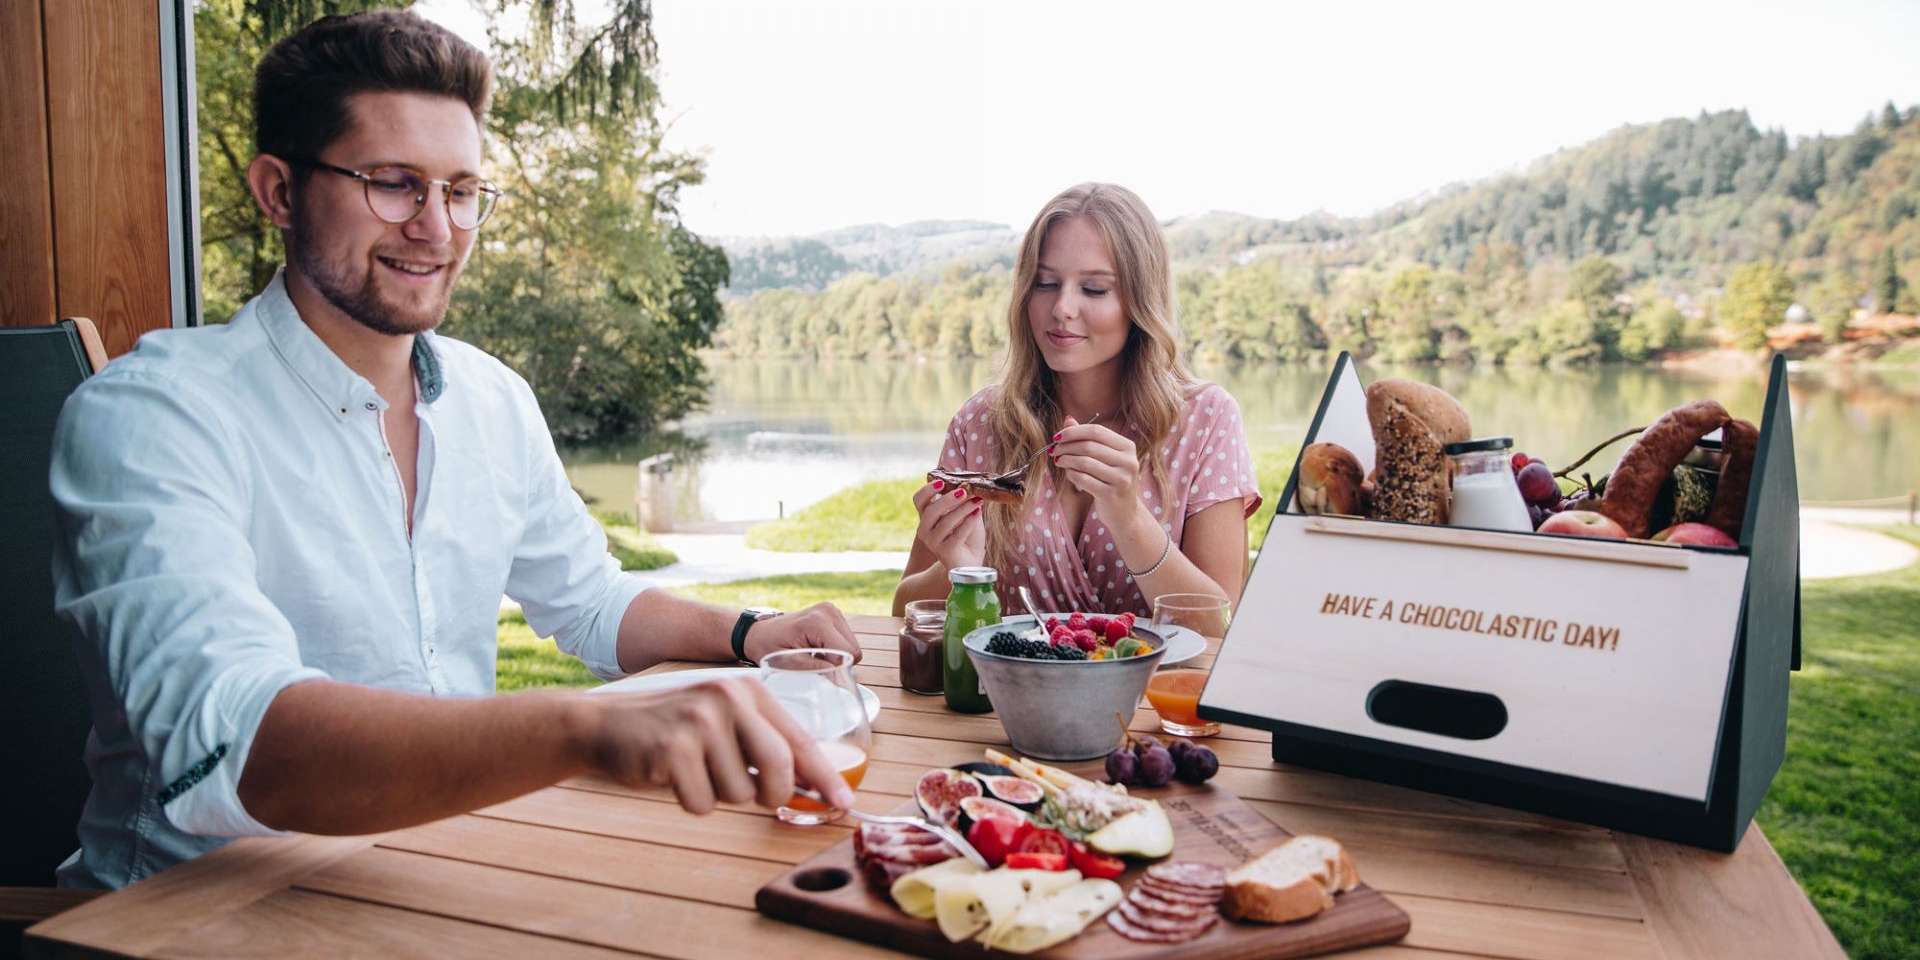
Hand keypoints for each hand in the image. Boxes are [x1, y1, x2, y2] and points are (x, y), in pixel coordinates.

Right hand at [584, 678, 854, 813]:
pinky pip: (703, 803)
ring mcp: (700, 722)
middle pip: (779, 767)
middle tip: (754, 795)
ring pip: (739, 793)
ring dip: (719, 794)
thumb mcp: (723, 723)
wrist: (605, 726)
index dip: (824, 776)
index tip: (843, 804)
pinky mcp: (673, 749)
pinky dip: (690, 801)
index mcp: (748, 690)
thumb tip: (812, 786)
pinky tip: (672, 776)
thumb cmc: (672, 732)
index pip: (800, 740)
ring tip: (694, 770)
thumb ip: (764, 746)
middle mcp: (728, 699)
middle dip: (771, 794)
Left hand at [744, 601, 862, 664]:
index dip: (838, 668)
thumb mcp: (788, 663)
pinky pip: (846, 639)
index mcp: (818, 622)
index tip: (819, 671)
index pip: (848, 652)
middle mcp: (828, 611)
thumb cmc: (769, 648)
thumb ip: (816, 669)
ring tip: (813, 654)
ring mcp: (832, 610)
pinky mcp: (833, 614)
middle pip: (853, 649)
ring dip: (836, 655)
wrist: (760, 632)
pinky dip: (835, 647)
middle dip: (837, 661)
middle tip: (814, 662)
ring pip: (851, 645)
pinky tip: (817, 647)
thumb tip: (840, 677)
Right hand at [912, 480, 985, 570]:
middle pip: (931, 510)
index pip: (919, 500)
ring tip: (978, 501)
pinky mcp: (945, 552)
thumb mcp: (965, 514)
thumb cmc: (966, 535)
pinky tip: (978, 513)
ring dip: (964, 509)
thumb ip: (963, 501)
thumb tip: (967, 485)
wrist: (970, 561)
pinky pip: (957, 534)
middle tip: (965, 491)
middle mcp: (925, 530)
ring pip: (946, 521)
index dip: (927, 490)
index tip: (942, 482)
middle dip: (949, 499)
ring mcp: (933, 542)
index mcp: (927, 517)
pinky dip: (969, 522)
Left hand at [1050, 417, 1142, 515]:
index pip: (1096, 431)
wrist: (1125, 513)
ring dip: (1066, 460)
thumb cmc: (1111, 480)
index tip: (1057, 436)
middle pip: (1089, 446)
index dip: (1074, 432)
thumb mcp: (1104, 457)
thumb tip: (1068, 419)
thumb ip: (1087, 438)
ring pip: (1085, 462)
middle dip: (1066, 446)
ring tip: (1058, 461)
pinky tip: (1069, 474)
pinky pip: (1084, 479)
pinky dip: (1072, 475)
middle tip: (1054, 450)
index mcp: (1128, 447)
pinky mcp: (1111, 494)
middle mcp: (1128, 461)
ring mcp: (1122, 479)